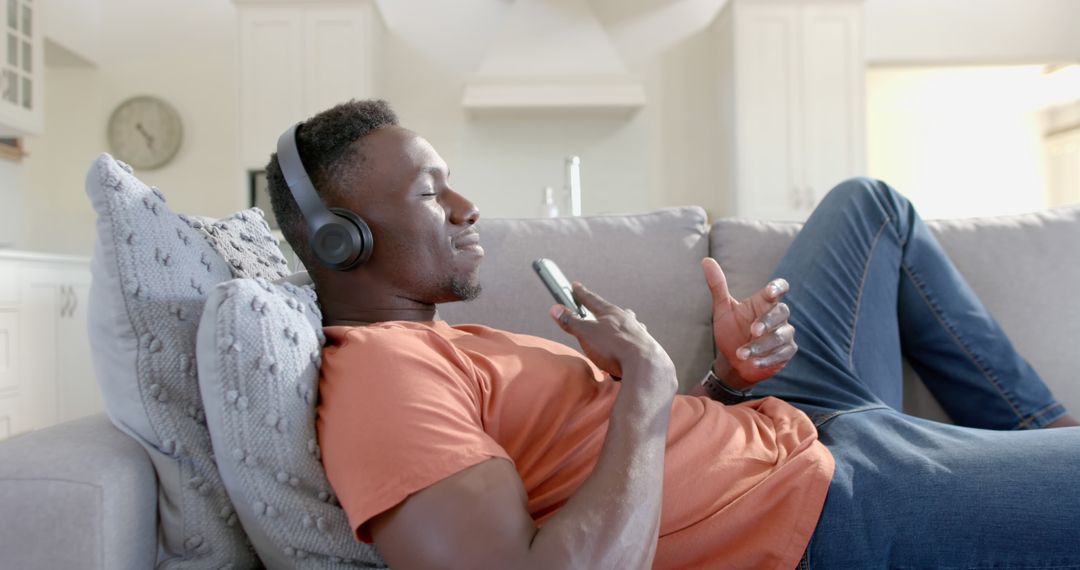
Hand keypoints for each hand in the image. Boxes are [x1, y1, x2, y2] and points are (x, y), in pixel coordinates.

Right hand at [550, 283, 675, 392]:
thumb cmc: (614, 347)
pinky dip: (627, 350)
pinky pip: (633, 347)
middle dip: (604, 313)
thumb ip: (571, 322)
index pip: (592, 300)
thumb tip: (555, 309)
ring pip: (627, 328)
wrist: (644, 366)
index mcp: (611, 313)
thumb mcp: (586, 333)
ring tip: (613, 340)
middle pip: (614, 313)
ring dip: (619, 332)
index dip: (581, 293)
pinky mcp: (646, 349)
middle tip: (598, 314)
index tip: (575, 286)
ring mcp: (638, 333)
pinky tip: (625, 358)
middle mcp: (627, 320)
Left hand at [702, 258, 796, 388]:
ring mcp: (784, 334)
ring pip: (781, 335)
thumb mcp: (722, 310)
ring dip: (762, 345)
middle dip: (767, 322)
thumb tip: (706, 260)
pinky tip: (754, 363)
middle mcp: (777, 316)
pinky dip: (768, 359)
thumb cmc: (730, 331)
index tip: (770, 292)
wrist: (732, 361)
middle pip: (782, 312)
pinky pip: (782, 353)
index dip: (778, 288)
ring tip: (742, 354)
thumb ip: (717, 286)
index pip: (780, 287)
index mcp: (764, 302)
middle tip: (752, 331)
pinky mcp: (786, 352)